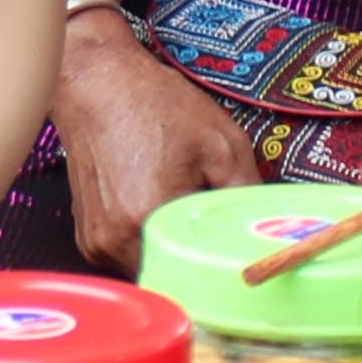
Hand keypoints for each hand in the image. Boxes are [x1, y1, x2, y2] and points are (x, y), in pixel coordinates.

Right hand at [52, 5, 257, 272]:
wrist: (97, 82)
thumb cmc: (155, 104)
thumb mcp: (221, 143)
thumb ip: (247, 194)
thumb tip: (272, 229)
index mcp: (146, 219)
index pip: (192, 280)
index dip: (220, 278)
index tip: (243, 269)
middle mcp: (113, 240)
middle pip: (170, 280)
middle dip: (199, 267)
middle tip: (224, 245)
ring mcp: (95, 242)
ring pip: (149, 270)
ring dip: (175, 256)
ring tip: (193, 223)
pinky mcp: (88, 236)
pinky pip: (130, 257)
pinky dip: (153, 245)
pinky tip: (166, 214)